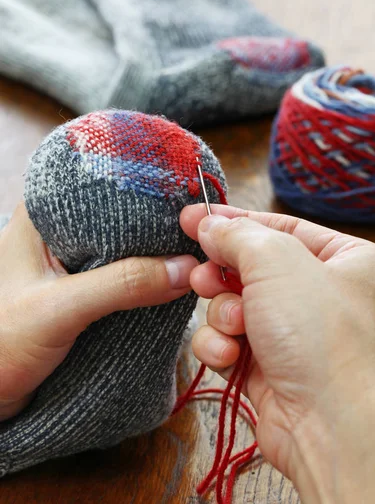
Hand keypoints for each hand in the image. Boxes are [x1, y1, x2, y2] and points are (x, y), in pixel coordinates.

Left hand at [0, 203, 197, 420]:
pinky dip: (143, 281)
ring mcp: (70, 262)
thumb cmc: (2, 345)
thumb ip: (122, 285)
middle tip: (197, 234)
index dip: (145, 193)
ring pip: (123, 249)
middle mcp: (57, 232)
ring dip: (152, 258)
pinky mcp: (80, 289)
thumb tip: (184, 269)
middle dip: (154, 229)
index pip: (103, 187)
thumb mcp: (61, 309)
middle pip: (119, 219)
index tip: (185, 203)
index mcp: (41, 216)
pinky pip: (121, 276)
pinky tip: (168, 282)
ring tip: (191, 256)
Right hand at [180, 204, 374, 503]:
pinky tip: (229, 355)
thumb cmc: (324, 337)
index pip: (282, 228)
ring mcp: (299, 336)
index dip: (234, 222)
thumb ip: (238, 234)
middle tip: (202, 276)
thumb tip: (209, 224)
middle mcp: (326, 297)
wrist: (334, 431)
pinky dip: (222, 346)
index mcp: (348, 261)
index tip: (192, 218)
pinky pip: (231, 342)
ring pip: (236, 306)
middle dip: (222, 274)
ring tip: (233, 325)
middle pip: (254, 269)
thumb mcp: (278, 262)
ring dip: (223, 313)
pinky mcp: (272, 370)